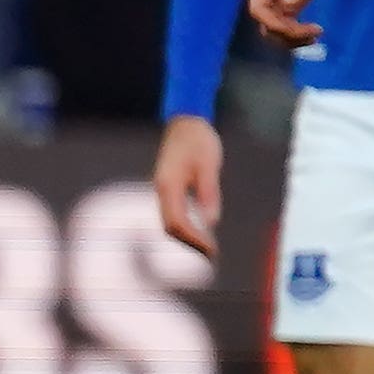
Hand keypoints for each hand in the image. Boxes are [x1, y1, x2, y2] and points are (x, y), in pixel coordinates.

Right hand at [152, 115, 224, 259]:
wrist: (186, 118)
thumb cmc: (199, 139)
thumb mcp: (209, 165)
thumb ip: (208, 193)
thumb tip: (211, 222)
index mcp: (169, 185)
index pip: (178, 222)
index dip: (194, 239)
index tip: (212, 249)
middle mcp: (161, 189)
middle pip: (170, 227)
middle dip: (190, 244)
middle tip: (212, 255)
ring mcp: (163, 188)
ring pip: (170, 222)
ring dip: (187, 237)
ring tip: (208, 248)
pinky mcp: (168, 186)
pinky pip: (173, 213)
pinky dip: (185, 226)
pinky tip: (200, 230)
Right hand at [246, 0, 348, 46]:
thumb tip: (289, 6)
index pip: (258, 9)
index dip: (274, 24)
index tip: (298, 30)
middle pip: (265, 24)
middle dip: (287, 33)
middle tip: (314, 33)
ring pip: (274, 30)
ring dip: (292, 39)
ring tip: (315, 34)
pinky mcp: (287, 5)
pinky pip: (284, 27)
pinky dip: (296, 35)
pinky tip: (314, 33)